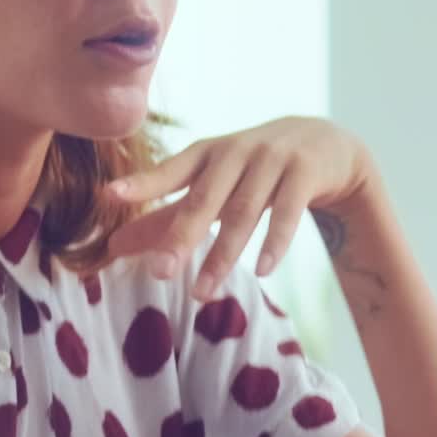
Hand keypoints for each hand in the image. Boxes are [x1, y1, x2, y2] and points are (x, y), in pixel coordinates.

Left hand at [105, 116, 370, 299]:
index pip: (172, 169)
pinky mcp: (306, 171)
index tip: (109, 195)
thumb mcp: (214, 187)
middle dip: (181, 236)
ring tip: (202, 293)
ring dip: (223, 254)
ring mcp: (273, 159)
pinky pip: (288, 212)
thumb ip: (168, 216)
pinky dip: (274, 242)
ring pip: (244, 211)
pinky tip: (263, 271)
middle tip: (160, 273)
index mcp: (208, 153)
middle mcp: (237, 151)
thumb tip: (113, 247)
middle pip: (205, 197)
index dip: (143, 182)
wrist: (327, 143)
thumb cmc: (256, 169)